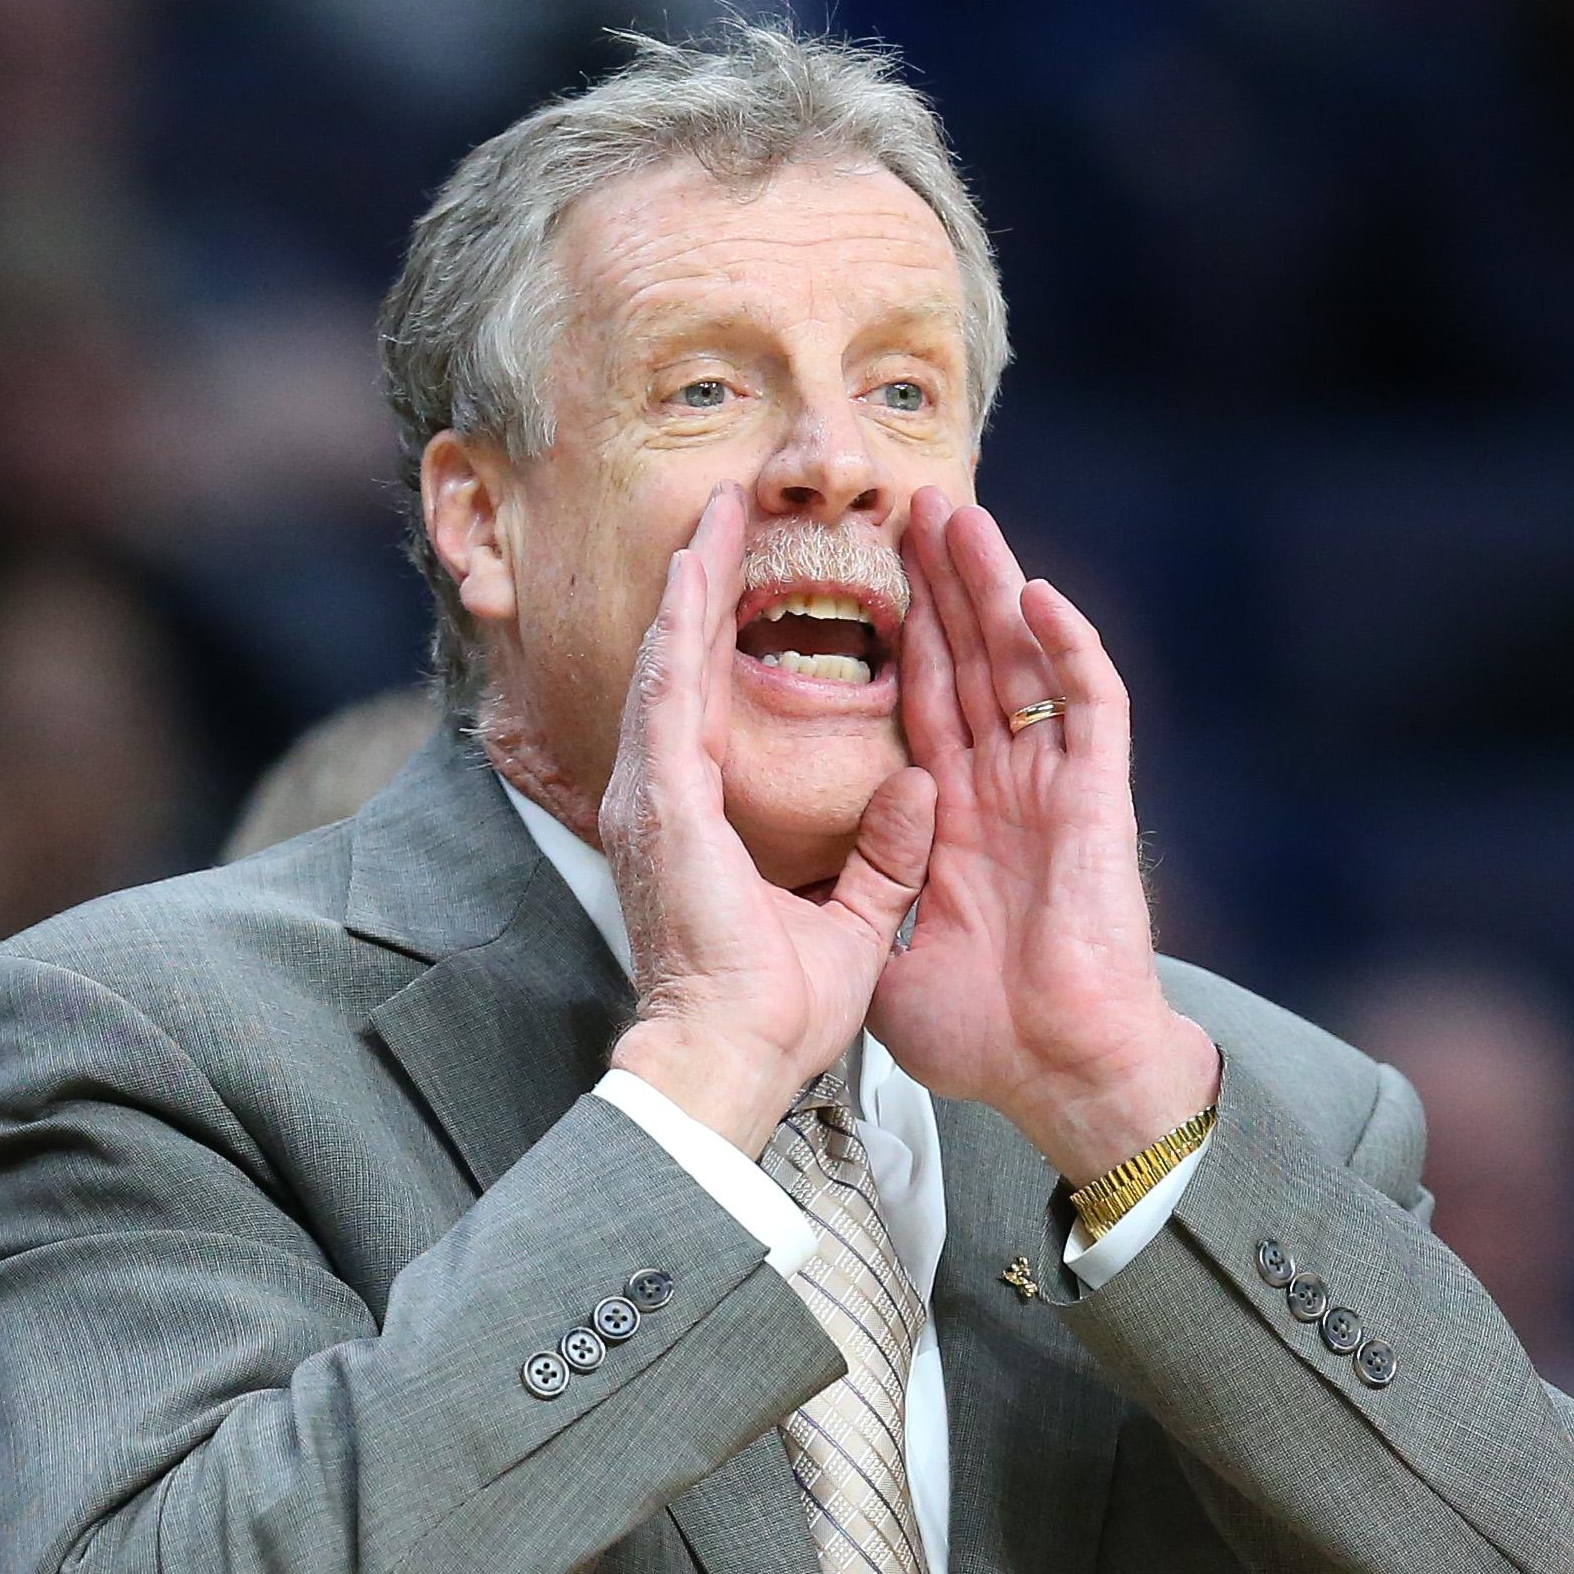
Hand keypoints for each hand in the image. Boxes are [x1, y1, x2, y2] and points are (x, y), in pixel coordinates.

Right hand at [602, 484, 937, 1153]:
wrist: (733, 1058)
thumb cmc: (775, 1015)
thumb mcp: (854, 919)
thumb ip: (882, 852)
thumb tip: (920, 786)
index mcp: (698, 826)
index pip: (715, 707)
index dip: (730, 640)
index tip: (749, 582)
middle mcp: (662, 801)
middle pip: (684, 667)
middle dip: (705, 588)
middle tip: (723, 515)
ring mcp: (653, 797)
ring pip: (671, 661)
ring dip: (693, 585)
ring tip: (713, 516)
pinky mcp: (660, 800)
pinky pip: (671, 690)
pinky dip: (682, 625)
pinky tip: (695, 568)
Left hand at [871, 487, 1217, 1183]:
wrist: (1053, 1076)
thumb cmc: (984, 1037)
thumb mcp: (886, 957)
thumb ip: (861, 898)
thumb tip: (811, 874)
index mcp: (952, 819)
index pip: (918, 700)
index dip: (896, 635)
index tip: (858, 576)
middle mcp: (1002, 789)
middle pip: (966, 658)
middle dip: (938, 581)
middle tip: (908, 505)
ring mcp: (1050, 787)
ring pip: (1021, 660)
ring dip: (992, 585)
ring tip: (958, 514)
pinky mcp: (1095, 800)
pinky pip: (1088, 706)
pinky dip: (1067, 647)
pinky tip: (1035, 593)